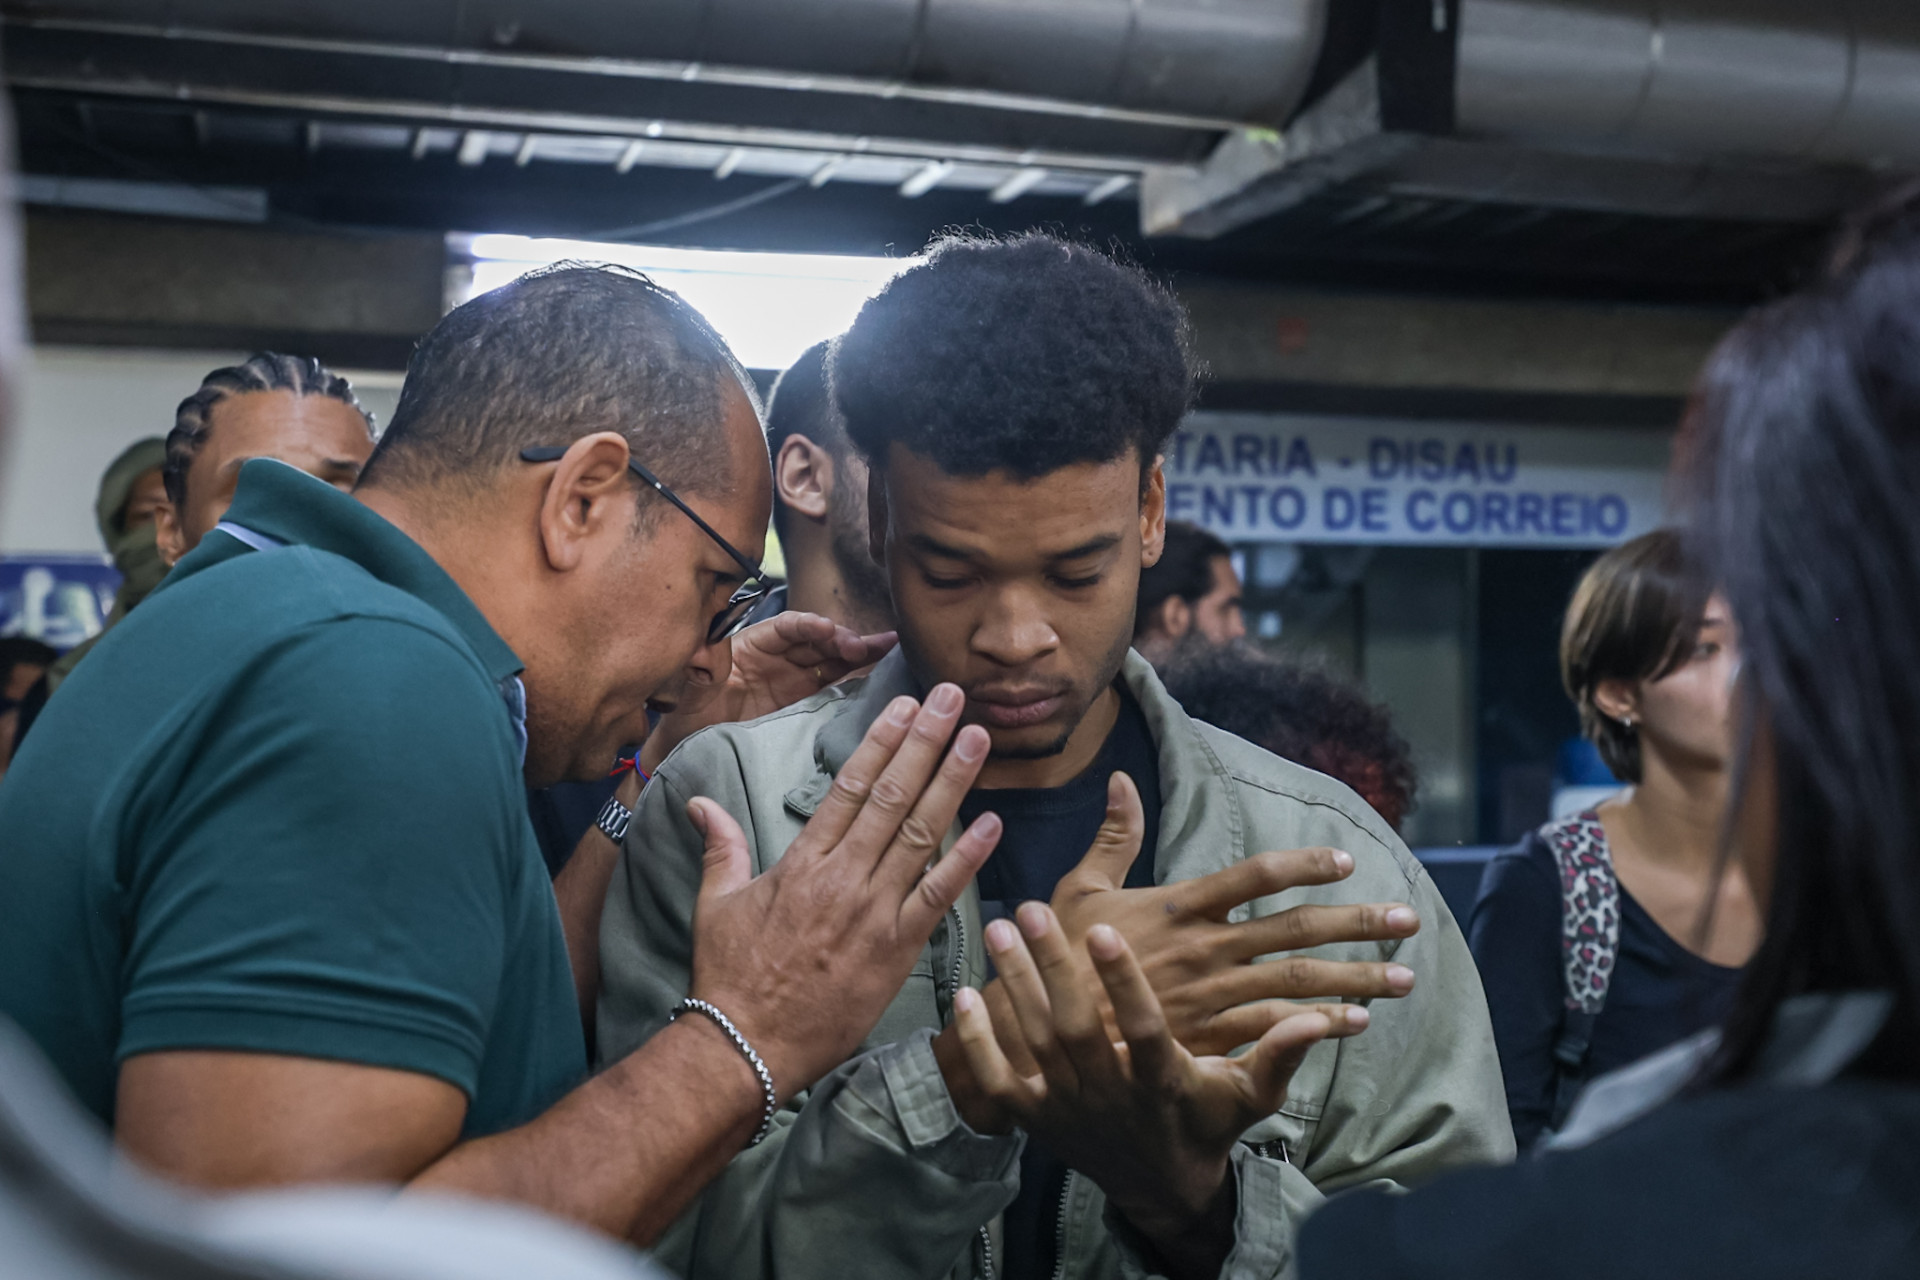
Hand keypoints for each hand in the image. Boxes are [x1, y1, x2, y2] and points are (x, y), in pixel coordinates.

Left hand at [642, 612, 895, 770]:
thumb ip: (699, 669)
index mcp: (749, 646)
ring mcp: (792, 681)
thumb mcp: (687, 690)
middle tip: (864, 647)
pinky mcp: (803, 704)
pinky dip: (855, 678)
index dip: (806, 627)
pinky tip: (881, 673)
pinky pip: (833, 686)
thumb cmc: (684, 716)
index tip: (825, 630)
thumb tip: (703, 655)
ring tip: (888, 647)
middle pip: (814, 641)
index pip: (783, 628)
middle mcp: (776, 659)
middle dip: (840, 640)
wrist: (689, 752)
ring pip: (830, 660)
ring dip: (858, 653)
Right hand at [686, 683, 999, 1098]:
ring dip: (954, 782)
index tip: (905, 706)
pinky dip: (967, 858)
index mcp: (802, 863)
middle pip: (894, 796)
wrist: (748, 1045)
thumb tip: (700, 802)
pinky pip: (938, 896)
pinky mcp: (897, 951)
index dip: (882, 742)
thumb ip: (720, 845)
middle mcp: (843, 878)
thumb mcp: (716, 903)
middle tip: (954, 699)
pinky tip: (992, 822)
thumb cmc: (729, 976)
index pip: (850, 788)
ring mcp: (874, 913)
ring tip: (979, 739)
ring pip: (922, 834)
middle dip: (926, 742)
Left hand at [952, 904, 1368, 1279]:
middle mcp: (1111, 1095)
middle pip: (1075, 1029)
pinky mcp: (1036, 1121)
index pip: (1142, 1029)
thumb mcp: (1247, 1094)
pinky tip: (963, 993)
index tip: (1105, 935)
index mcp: (1162, 1081)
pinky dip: (978, 1041)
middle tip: (1031, 909)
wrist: (1160, 1188)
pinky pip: (998, 1081)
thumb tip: (1321, 1017)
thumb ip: (1278, 1054)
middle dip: (1051, 968)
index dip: (1123, 986)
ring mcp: (1068, 1109)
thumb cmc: (1205, 1121)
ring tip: (999, 929)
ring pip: (1034, 1045)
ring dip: (1014, 986)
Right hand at [1051, 772, 1419, 1054]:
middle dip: (1357, 923)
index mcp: (1179, 906)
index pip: (1255, 875)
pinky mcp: (1208, 1037)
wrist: (1044, 1032)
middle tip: (1408, 919)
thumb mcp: (1080, 888)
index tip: (1347, 861)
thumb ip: (1113, 836)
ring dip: (1357, 979)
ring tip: (1406, 978)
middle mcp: (1205, 948)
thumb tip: (1121, 781)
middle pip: (1295, 929)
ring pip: (1298, 982)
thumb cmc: (1058, 956)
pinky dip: (1320, 1026)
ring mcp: (1210, 995)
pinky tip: (1357, 1023)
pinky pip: (1276, 1029)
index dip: (1305, 864)